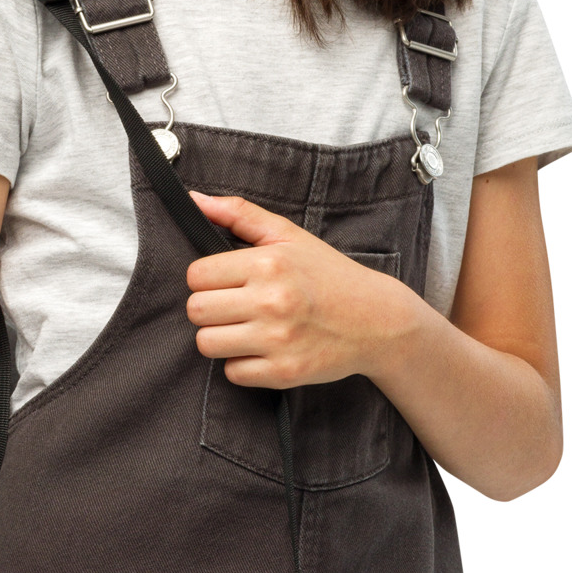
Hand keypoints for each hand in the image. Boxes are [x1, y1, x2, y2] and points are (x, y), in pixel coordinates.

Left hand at [184, 191, 423, 388]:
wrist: (378, 321)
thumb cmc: (328, 275)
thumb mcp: (288, 236)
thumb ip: (239, 214)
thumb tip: (194, 199)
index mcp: (269, 264)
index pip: (196, 275)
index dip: (207, 278)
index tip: (226, 281)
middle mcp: (272, 302)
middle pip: (196, 311)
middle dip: (209, 308)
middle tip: (234, 305)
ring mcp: (278, 341)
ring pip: (206, 344)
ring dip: (220, 337)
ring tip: (245, 327)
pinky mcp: (284, 373)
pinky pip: (232, 373)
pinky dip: (242, 363)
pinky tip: (262, 349)